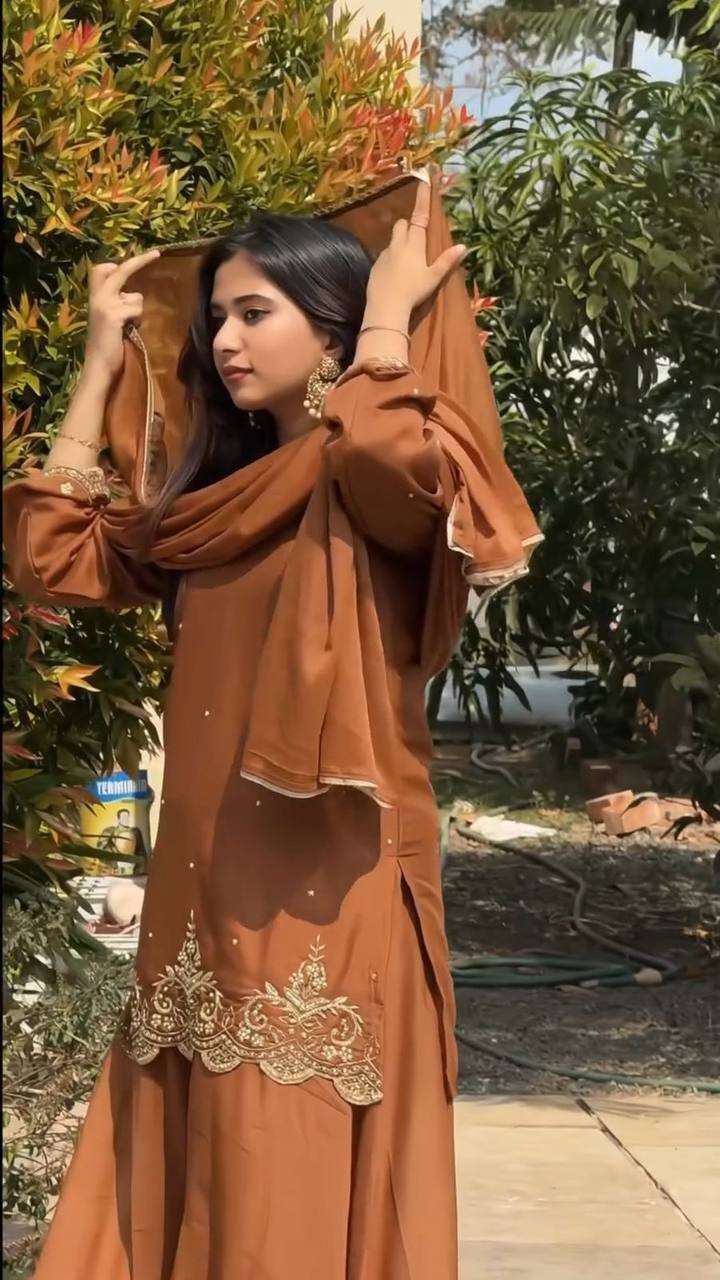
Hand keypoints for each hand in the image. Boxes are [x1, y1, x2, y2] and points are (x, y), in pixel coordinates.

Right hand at [84, 249, 160, 381]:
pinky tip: (128, 331)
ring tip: (128, 327)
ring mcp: (105, 304)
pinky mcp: (113, 315)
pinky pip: (136, 309)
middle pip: (119, 270)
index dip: (119, 265)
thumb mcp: (109, 320)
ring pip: (136, 296)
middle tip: (156, 253)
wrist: (99, 365)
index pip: (103, 270)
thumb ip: (117, 306)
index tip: (139, 259)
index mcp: (95, 297)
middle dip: (140, 261)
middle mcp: (98, 297)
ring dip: (138, 311)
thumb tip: (134, 296)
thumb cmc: (107, 346)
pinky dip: (137, 321)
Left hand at [364, 180, 467, 316]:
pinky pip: (384, 256)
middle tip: (416, 239)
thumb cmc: (413, 291)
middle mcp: (398, 244)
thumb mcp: (434, 277)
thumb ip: (447, 261)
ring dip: (399, 244)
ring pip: (392, 241)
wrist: (386, 306)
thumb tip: (464, 246)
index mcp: (414, 244)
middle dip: (408, 226)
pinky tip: (395, 275)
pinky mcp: (375, 266)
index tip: (424, 180)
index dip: (422, 198)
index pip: (419, 216)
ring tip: (407, 262)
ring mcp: (384, 254)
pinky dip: (391, 259)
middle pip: (401, 224)